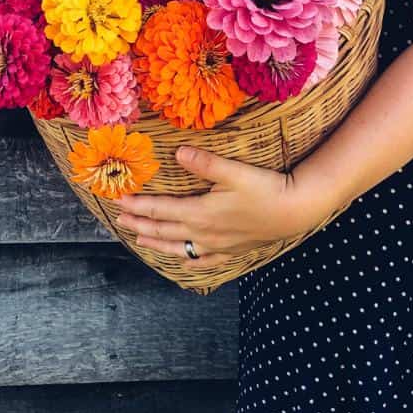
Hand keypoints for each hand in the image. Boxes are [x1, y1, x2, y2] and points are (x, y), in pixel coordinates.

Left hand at [110, 144, 332, 267]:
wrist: (294, 211)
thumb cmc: (265, 188)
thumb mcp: (234, 171)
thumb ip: (204, 163)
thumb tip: (178, 152)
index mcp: (200, 213)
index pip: (159, 210)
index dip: (137, 206)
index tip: (118, 200)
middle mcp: (203, 233)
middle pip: (163, 230)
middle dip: (139, 224)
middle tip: (118, 221)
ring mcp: (216, 245)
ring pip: (177, 247)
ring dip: (155, 242)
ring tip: (139, 239)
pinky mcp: (229, 250)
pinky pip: (201, 260)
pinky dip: (186, 259)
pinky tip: (181, 259)